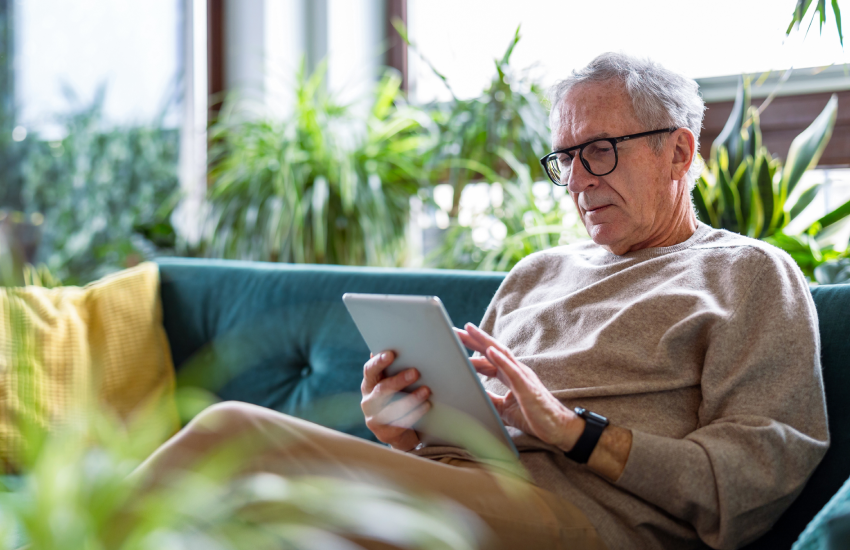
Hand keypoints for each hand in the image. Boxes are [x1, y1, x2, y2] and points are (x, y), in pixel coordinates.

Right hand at [361, 351, 430, 451]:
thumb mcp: (394, 385)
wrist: (400, 433)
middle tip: (416, 372)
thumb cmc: (400, 399)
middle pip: (381, 389)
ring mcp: (374, 418)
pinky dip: (415, 413)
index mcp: (369, 384)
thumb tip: (409, 346)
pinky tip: (427, 406)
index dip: (378, 362)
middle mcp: (368, 400)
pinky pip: (400, 423)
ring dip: (410, 398)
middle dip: (398, 380)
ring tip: (426, 390)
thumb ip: (396, 369)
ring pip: (391, 408)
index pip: (370, 370)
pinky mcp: (384, 433)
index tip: (391, 354)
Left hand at [455, 323, 583, 451]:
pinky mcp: (527, 386)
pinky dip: (500, 359)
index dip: (471, 350)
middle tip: (454, 330)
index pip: (487, 358)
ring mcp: (522, 376)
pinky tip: (489, 351)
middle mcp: (515, 370)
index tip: (454, 342)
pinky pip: (512, 371)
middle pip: (491, 350)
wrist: (557, 428)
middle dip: (472, 339)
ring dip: (484, 341)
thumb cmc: (534, 416)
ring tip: (469, 329)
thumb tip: (473, 394)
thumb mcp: (504, 408)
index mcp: (510, 375)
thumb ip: (490, 399)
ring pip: (501, 353)